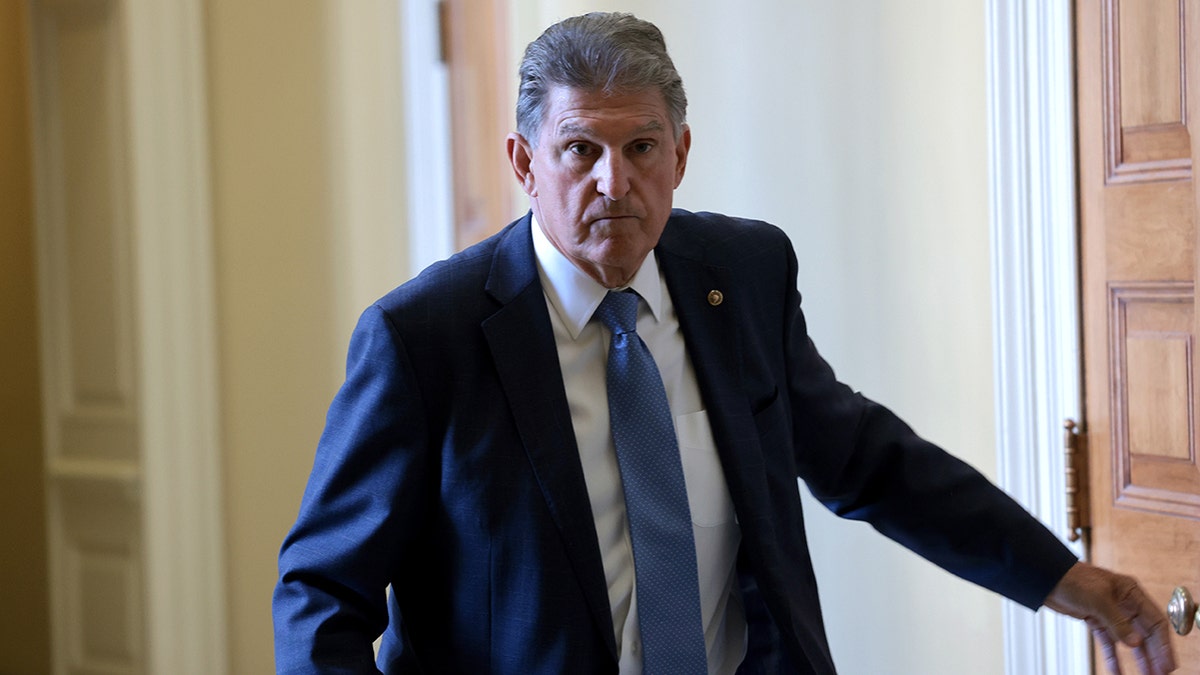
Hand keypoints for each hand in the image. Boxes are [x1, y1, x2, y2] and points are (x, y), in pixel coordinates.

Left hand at [1043, 561, 1175, 674]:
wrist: (1045, 577)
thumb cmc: (1072, 579)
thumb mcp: (1098, 600)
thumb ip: (1118, 622)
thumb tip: (1135, 643)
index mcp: (1131, 593)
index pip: (1155, 622)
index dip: (1163, 644)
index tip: (1167, 663)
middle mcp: (1124, 603)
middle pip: (1145, 633)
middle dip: (1154, 655)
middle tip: (1160, 674)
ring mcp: (1111, 612)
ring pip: (1129, 640)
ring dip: (1138, 658)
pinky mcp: (1096, 620)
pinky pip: (1109, 642)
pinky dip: (1113, 656)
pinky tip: (1117, 671)